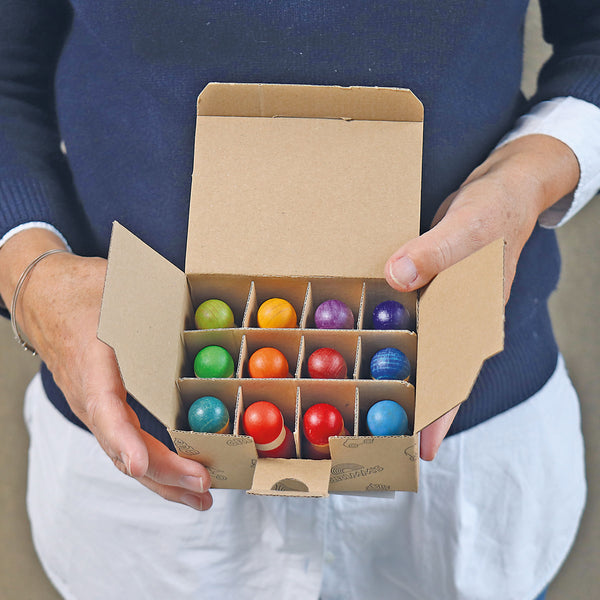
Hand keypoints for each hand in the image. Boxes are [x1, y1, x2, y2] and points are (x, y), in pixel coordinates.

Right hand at [0, 229, 212, 509]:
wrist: (44, 298)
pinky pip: (127, 446)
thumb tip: (204, 312)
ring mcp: (94, 409)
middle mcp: (89, 397)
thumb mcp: (116, 286)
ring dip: (163, 481)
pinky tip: (181, 477)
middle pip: (121, 447)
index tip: (142, 464)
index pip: (104, 408)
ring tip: (200, 499)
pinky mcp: (102, 412)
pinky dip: (156, 466)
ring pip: (125, 455)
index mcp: (91, 365)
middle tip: (203, 487)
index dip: (123, 439)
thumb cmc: (83, 290)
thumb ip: (152, 302)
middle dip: (164, 472)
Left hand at [384, 134, 579, 459]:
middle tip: (381, 446)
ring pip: (420, 356)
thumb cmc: (495, 210)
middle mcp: (459, 322)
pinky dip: (395, 344)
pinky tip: (375, 356)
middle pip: (436, 377)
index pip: (457, 378)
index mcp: (475, 318)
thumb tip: (399, 276)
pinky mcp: (428, 294)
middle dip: (414, 412)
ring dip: (401, 382)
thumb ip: (437, 251)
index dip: (441, 415)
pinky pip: (409, 326)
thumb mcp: (471, 224)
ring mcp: (443, 311)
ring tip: (372, 413)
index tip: (422, 452)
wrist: (502, 189)